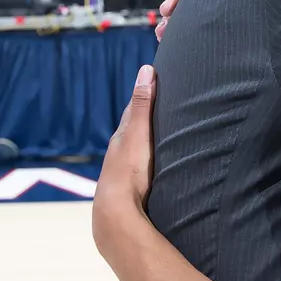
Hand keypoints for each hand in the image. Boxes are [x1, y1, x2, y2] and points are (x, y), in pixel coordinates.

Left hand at [93, 64, 158, 258]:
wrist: (117, 211)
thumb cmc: (129, 168)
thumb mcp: (138, 132)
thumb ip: (143, 104)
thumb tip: (146, 69)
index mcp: (123, 136)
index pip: (134, 110)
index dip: (144, 95)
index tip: (156, 80)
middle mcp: (121, 151)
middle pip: (134, 130)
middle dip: (146, 118)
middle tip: (163, 105)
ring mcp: (126, 171)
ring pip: (138, 150)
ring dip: (149, 142)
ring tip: (163, 136)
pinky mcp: (134, 188)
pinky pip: (144, 167)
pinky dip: (151, 160)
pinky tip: (158, 166)